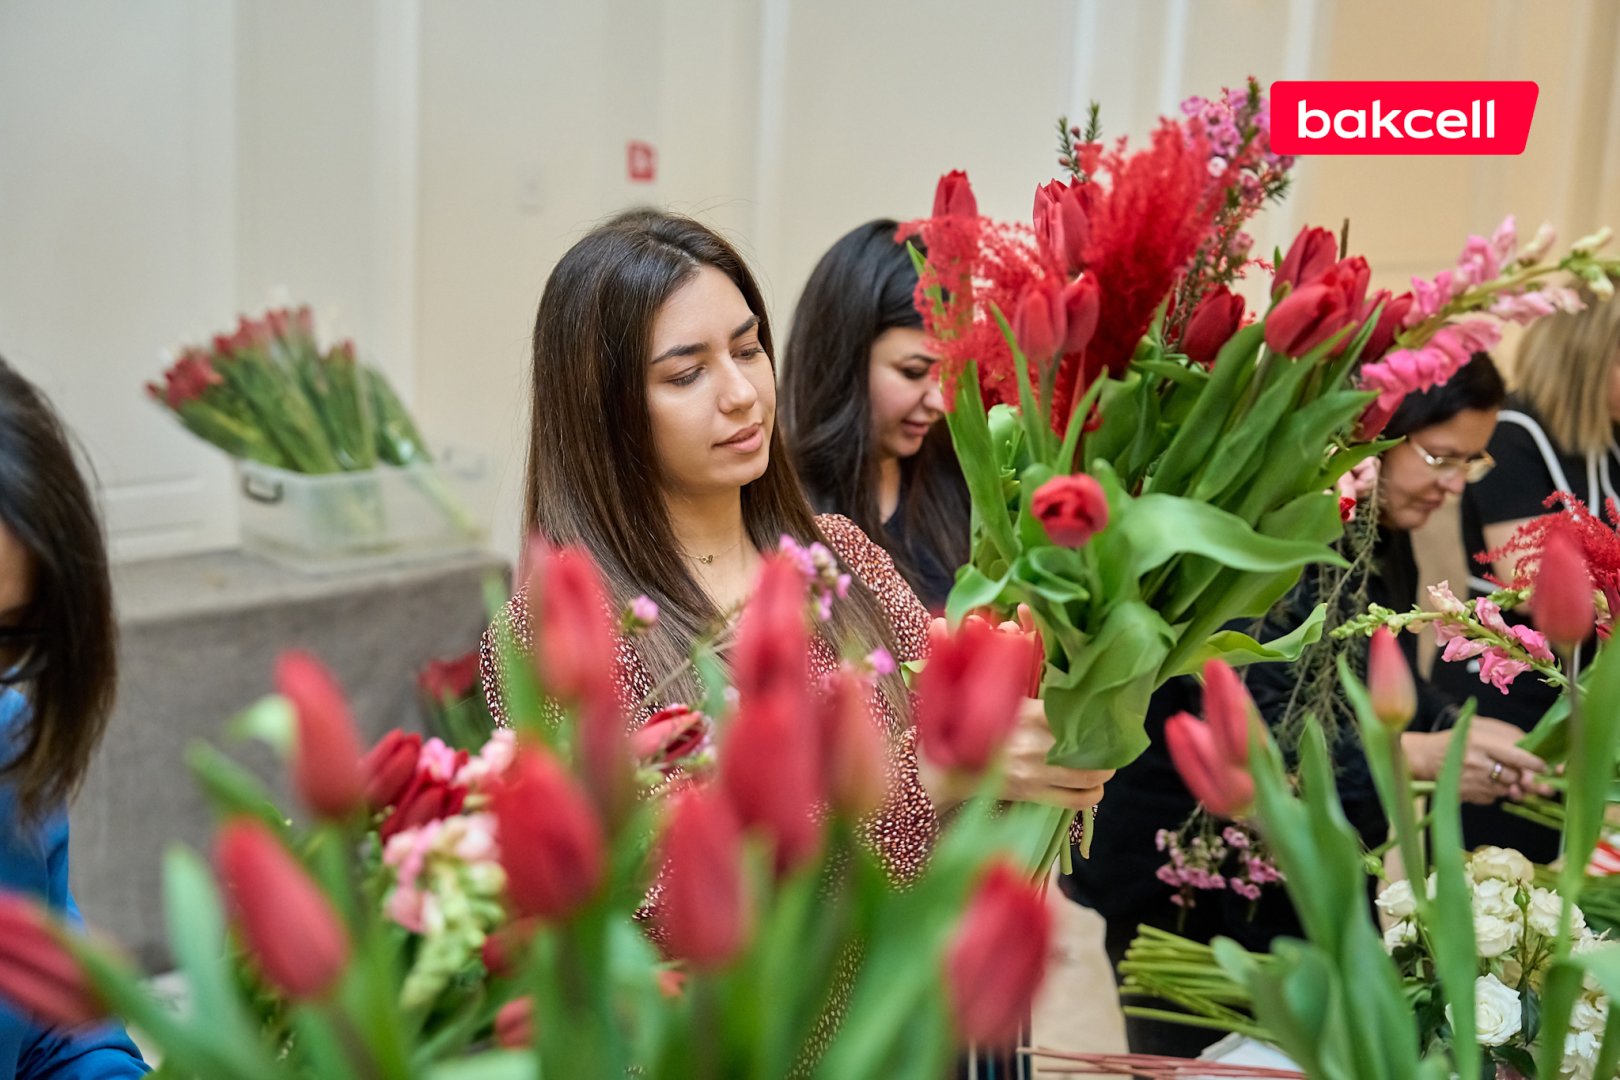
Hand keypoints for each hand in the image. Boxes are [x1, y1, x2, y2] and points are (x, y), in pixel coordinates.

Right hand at [998, 698, 1113, 810]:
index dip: (1099, 721)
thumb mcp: (1013, 706)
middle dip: (1105, 752)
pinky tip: (1091, 789)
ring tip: (1102, 769)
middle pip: (1089, 750)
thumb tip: (1083, 707)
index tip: (1107, 723)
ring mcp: (1033, 772)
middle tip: (1109, 749)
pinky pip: (1075, 800)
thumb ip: (1045, 708)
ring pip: (1088, 777)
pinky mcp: (1032, 794)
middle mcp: (1033, 743)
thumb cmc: (989, 730)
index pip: (1077, 716)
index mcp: (1029, 714)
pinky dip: (1091, 795)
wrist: (956, 762)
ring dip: (1101, 774)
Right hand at [1400, 717, 1552, 804]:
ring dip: (1510, 784)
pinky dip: (1495, 791)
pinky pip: (1493, 798)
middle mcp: (1476, 763)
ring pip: (1507, 790)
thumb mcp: (1479, 727)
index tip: (1545, 767)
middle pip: (1516, 777)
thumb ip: (1508, 735)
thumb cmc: (1456, 739)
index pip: (1518, 756)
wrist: (1424, 758)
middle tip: (1527, 776)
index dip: (1536, 764)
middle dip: (1525, 777)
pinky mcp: (1468, 796)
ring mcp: (1472, 783)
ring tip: (1499, 774)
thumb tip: (1534, 753)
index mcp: (1480, 741)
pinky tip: (1483, 782)